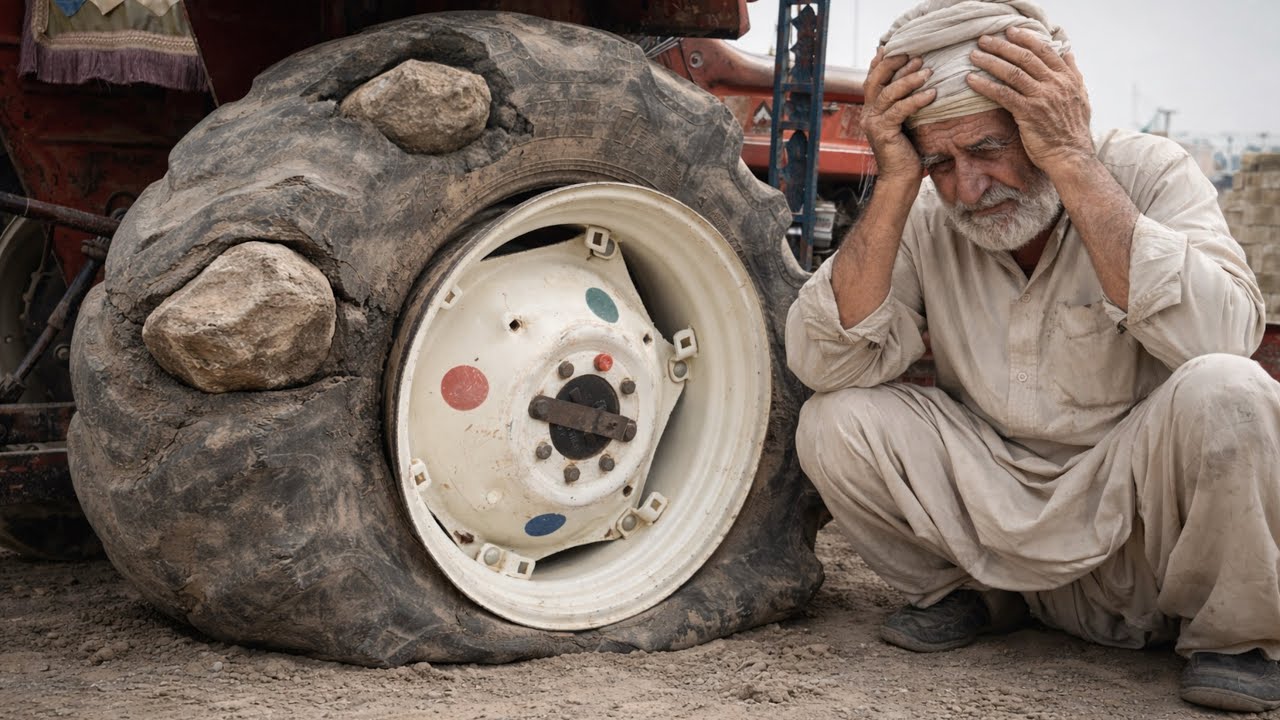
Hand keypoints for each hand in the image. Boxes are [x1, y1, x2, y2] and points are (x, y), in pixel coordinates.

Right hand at [861, 48, 935, 181]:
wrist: (900, 179)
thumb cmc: (907, 151)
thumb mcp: (906, 121)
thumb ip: (905, 103)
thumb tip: (921, 81)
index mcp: (871, 110)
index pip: (872, 79)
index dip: (882, 62)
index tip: (899, 48)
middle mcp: (868, 114)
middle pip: (876, 80)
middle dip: (895, 64)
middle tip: (916, 55)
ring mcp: (873, 123)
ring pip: (888, 93)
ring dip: (909, 80)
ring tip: (928, 71)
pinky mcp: (883, 133)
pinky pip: (899, 110)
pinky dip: (916, 100)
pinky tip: (932, 94)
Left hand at [967, 27, 1093, 173]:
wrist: (1071, 155)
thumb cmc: (1073, 130)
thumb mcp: (1082, 97)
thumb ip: (1074, 74)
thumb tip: (1068, 54)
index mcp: (1067, 78)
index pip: (1045, 51)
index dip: (1025, 39)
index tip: (1010, 32)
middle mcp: (1055, 84)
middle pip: (1025, 57)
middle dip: (1002, 46)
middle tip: (984, 40)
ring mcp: (1042, 97)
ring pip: (1012, 73)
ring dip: (990, 61)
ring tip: (974, 56)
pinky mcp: (1028, 112)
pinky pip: (1003, 94)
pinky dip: (985, 85)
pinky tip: (971, 80)